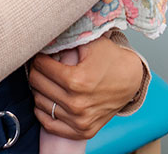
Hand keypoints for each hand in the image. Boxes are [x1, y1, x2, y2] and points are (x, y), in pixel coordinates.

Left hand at [28, 35, 144, 139]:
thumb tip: (46, 36)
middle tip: (40, 66)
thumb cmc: (110, 59)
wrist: (131, 81)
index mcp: (77, 80)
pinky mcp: (82, 131)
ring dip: (39, 90)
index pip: (41, 67)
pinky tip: (47, 100)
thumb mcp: (91, 42)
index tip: (41, 54)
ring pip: (40, 104)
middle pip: (37, 85)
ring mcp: (79, 120)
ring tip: (46, 81)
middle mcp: (77, 103)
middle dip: (36, 72)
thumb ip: (67, 38)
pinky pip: (50, 125)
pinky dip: (44, 112)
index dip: (38, 58)